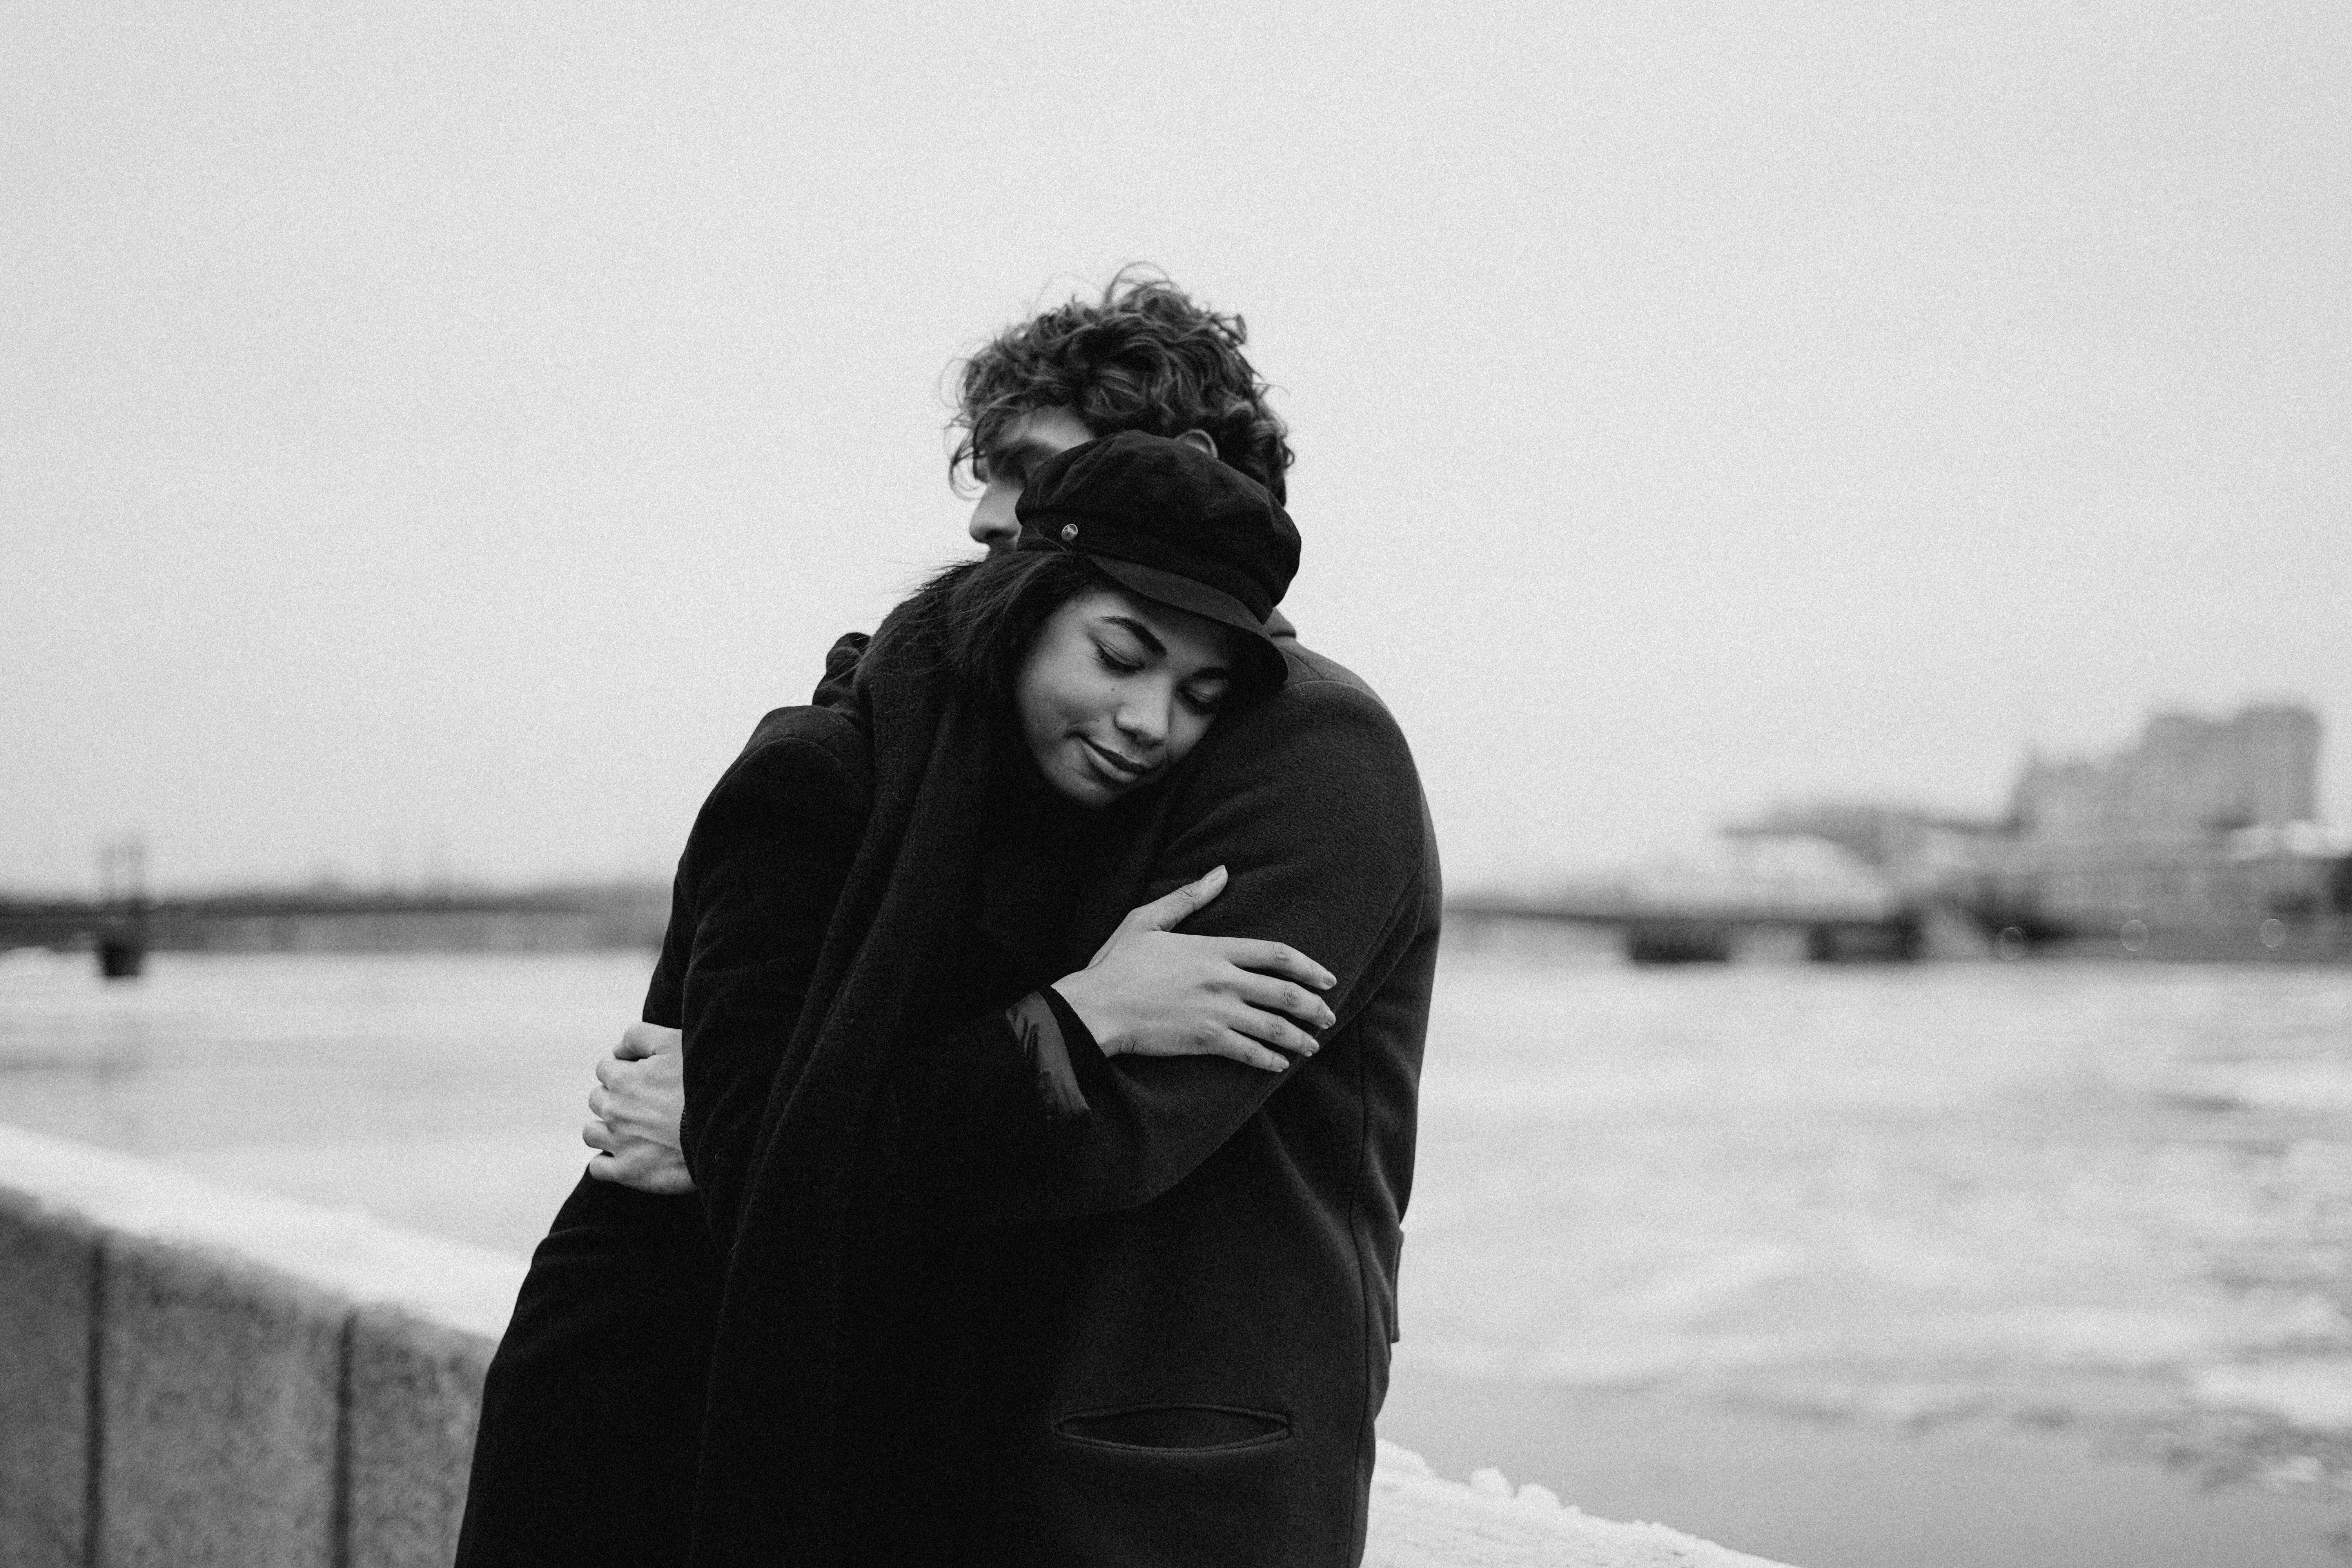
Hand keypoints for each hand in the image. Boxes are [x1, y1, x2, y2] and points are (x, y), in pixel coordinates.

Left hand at [582, 1021, 694, 1193]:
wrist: (724, 1131)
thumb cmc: (703, 1085)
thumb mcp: (674, 1042)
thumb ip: (639, 1036)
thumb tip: (617, 1048)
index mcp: (622, 1079)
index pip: (605, 1068)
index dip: (624, 1069)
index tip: (645, 1075)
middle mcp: (614, 1110)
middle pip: (597, 1099)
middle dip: (615, 1097)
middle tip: (645, 1102)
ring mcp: (619, 1143)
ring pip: (591, 1132)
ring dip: (606, 1128)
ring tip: (632, 1129)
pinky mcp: (628, 1172)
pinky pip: (598, 1168)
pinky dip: (606, 1162)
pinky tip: (626, 1156)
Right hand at [1052, 866, 1337, 1072]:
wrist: (1096, 1007)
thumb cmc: (1118, 963)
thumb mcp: (1148, 919)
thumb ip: (1189, 897)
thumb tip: (1221, 872)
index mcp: (1212, 949)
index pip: (1275, 954)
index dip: (1307, 966)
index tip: (1326, 978)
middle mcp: (1222, 980)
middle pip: (1284, 993)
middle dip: (1313, 1007)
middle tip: (1328, 1017)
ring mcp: (1216, 1012)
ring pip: (1272, 1026)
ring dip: (1298, 1038)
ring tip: (1313, 1045)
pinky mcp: (1205, 1040)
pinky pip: (1249, 1052)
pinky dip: (1269, 1059)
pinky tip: (1280, 1065)